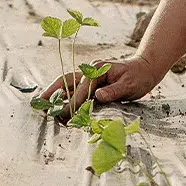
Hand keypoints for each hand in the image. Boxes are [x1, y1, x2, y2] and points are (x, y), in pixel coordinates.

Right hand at [37, 55, 156, 120]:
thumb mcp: (130, 84)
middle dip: (53, 92)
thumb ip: (114, 91)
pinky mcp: (90, 83)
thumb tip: (98, 96)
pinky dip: (63, 96)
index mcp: (98, 70)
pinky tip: (55, 105)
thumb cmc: (138, 77)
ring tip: (42, 106)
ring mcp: (89, 76)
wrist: (145, 69)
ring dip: (54, 94)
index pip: (82, 88)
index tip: (66, 115)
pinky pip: (73, 89)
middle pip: (66, 80)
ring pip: (67, 84)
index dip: (74, 102)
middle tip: (40, 105)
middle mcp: (90, 71)